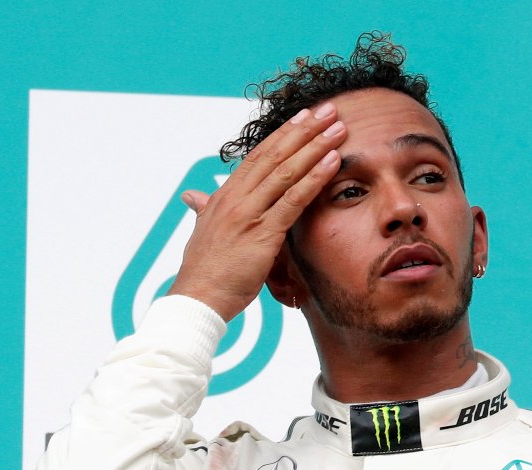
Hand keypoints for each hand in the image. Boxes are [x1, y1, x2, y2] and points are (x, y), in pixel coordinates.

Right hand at [167, 103, 346, 320]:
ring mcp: (249, 213)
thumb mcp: (204, 233)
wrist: (197, 299)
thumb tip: (193, 196)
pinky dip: (314, 178)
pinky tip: (332, 162)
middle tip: (329, 109)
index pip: (258, 156)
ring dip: (315, 146)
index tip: (304, 117)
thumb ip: (204, 211)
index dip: (283, 135)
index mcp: (224, 196)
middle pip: (275, 154)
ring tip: (338, 128)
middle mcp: (236, 198)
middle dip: (304, 130)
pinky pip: (293, 200)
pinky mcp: (263, 233)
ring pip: (287, 170)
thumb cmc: (204, 272)